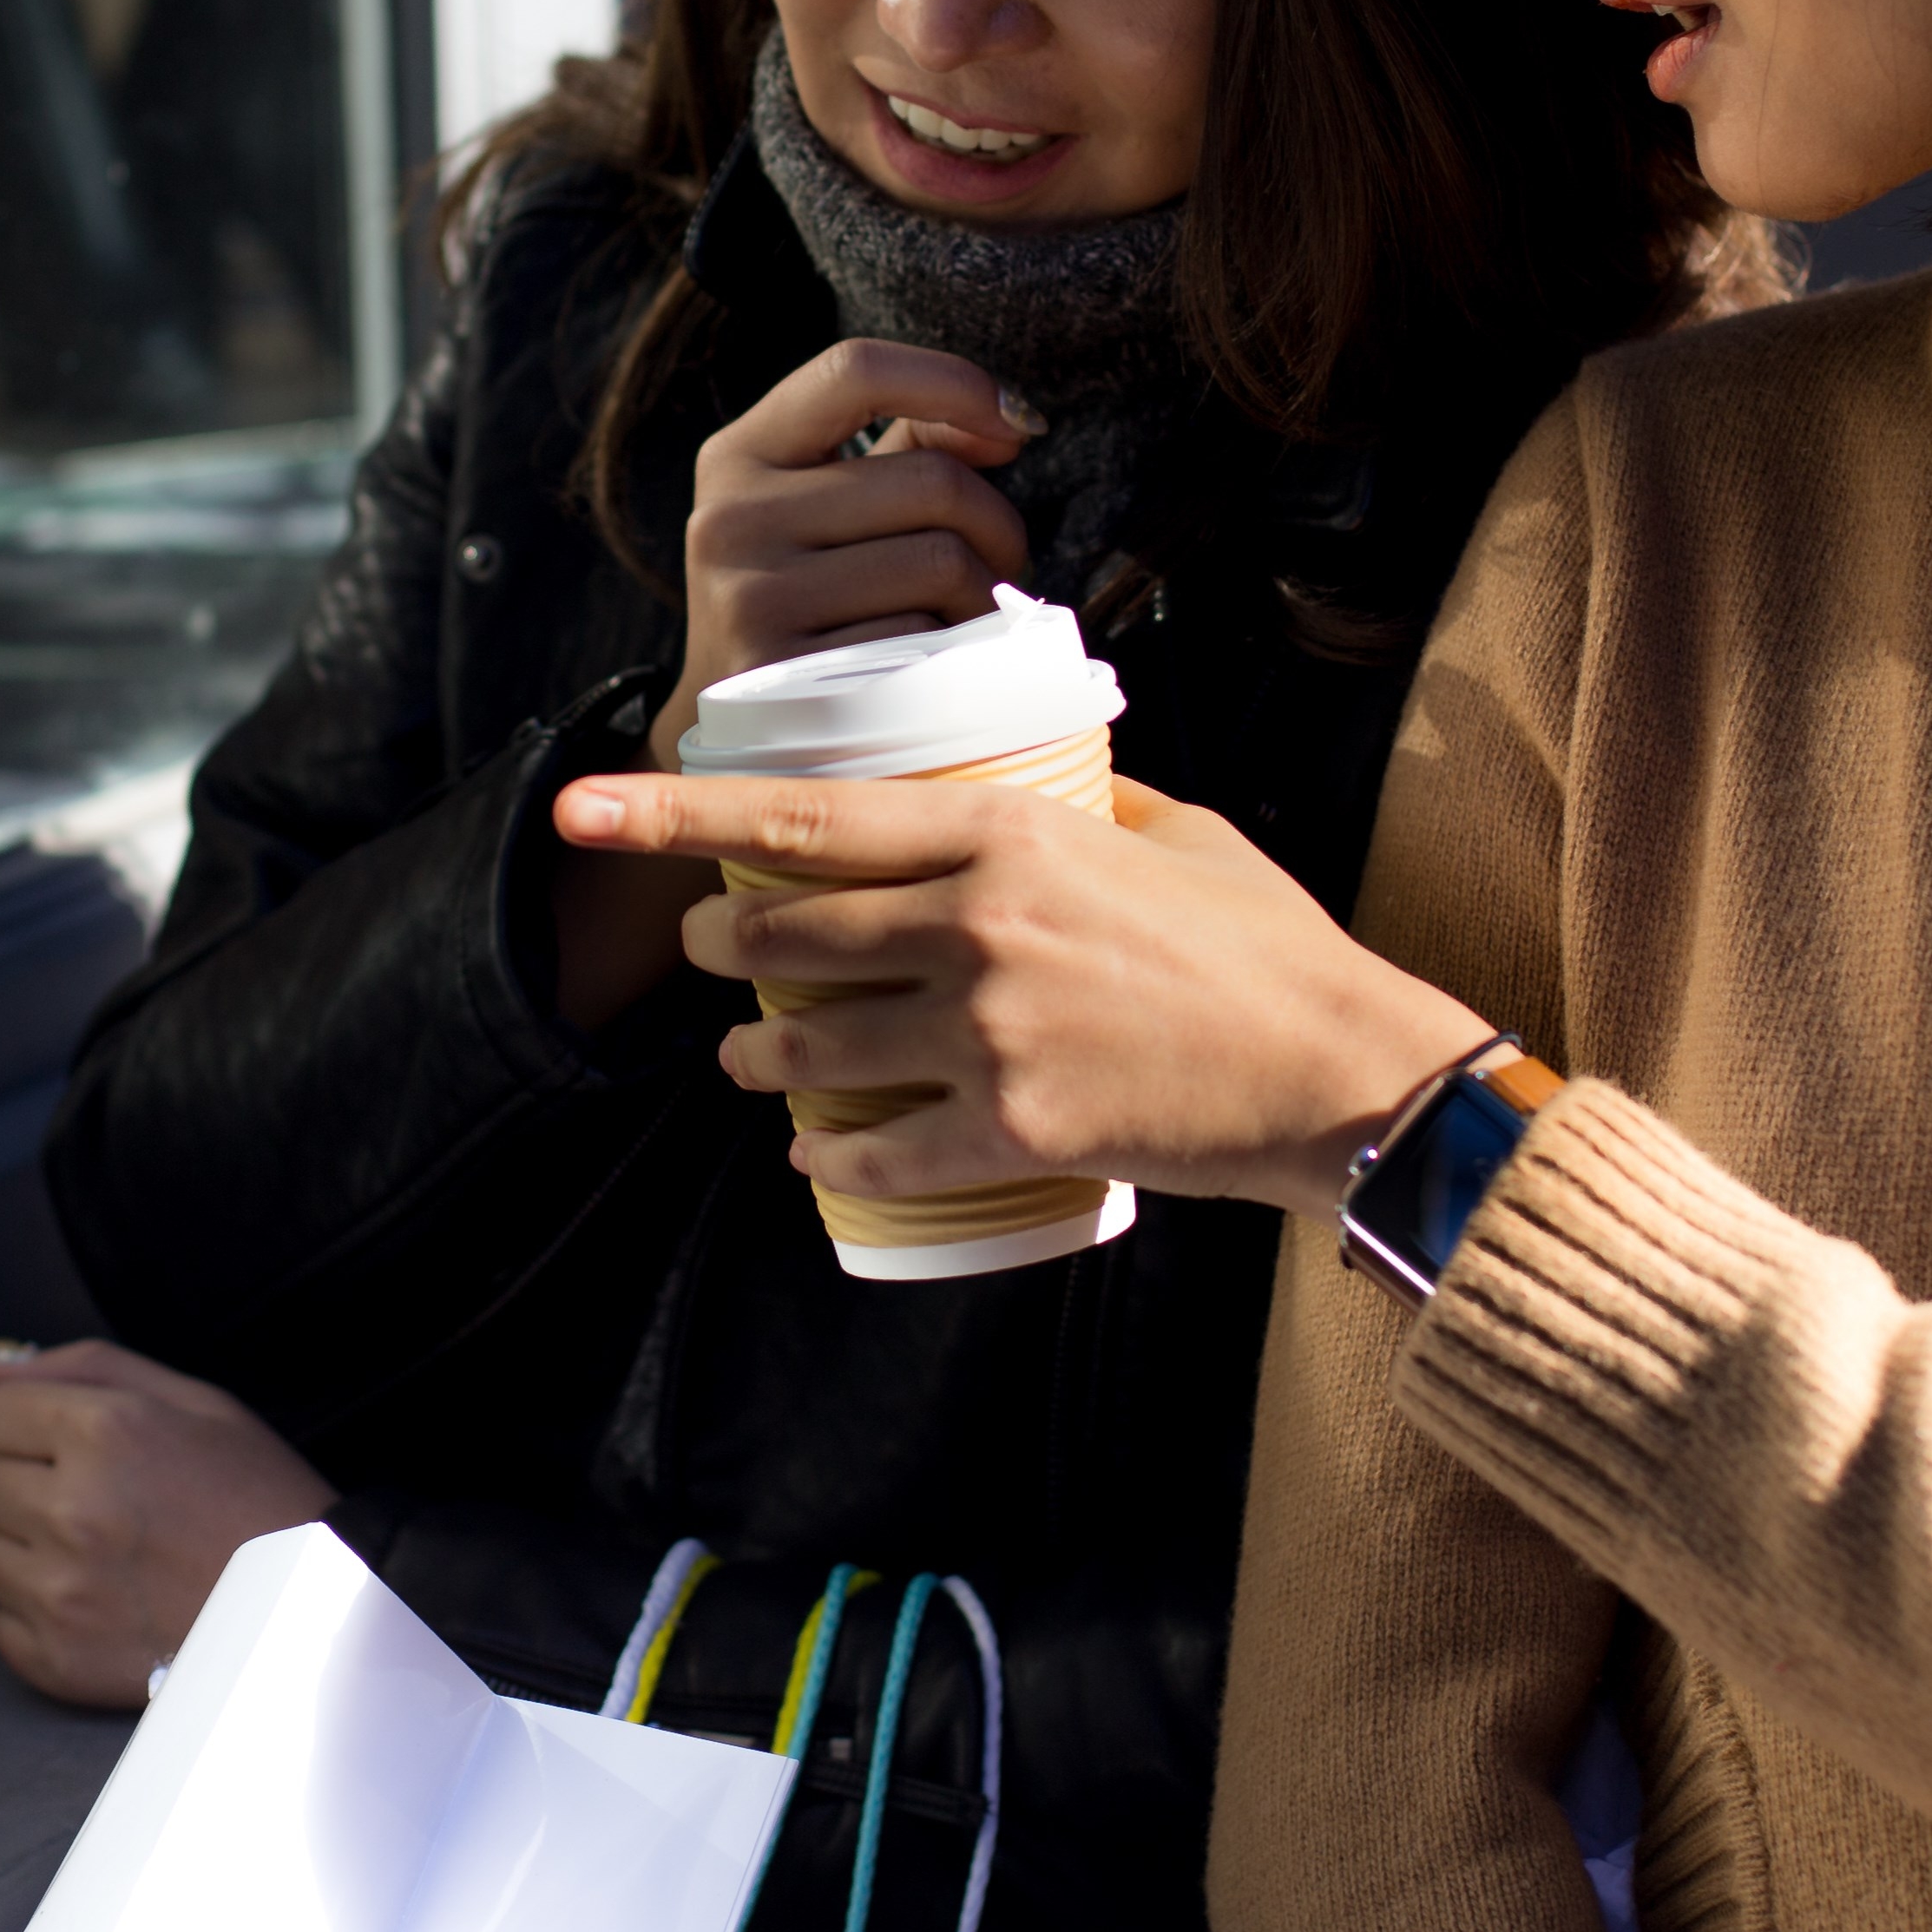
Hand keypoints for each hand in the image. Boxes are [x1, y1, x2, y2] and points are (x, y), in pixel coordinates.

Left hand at [0, 1339, 332, 1707]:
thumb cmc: (258, 1498)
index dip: (34, 1423)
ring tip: (104, 1556)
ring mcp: (61, 1593)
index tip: (76, 1445)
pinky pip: (1, 1623)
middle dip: (32, 1483)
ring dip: (30, 1549)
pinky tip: (101, 1603)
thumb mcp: (196, 1402)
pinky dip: (40, 1614)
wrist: (309, 1611)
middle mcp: (72, 1511)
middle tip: (103, 1502)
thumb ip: (88, 1368)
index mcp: (107, 1432)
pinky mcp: (59, 1659)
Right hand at [550, 342, 1041, 1030]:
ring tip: (963, 617)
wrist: (731, 734)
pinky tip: (928, 667)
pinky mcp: (784, 677)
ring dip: (983, 596)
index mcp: (740, 453)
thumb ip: (908, 444)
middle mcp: (730, 517)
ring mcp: (749, 598)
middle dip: (997, 522)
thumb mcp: (831, 507)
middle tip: (998, 562)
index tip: (1013, 427)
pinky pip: (923, 643)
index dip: (954, 384)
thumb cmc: (813, 600)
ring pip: (942, 562)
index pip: (857, 370)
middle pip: (930, 480)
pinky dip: (948, 656)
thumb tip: (1006, 419)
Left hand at [552, 767, 1503, 1213]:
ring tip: (745, 1062)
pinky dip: (830, 1159)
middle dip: (723, 947)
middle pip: (785, 935)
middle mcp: (977, 927)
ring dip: (756, 1060)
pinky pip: (876, 1153)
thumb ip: (1082, 800)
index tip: (590, 802)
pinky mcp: (1014, 1132)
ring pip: (811, 1051)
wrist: (1341, 1070)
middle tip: (711, 952)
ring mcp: (989, 1035)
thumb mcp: (1173, 830)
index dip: (677, 812)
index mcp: (1006, 834)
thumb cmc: (1265, 947)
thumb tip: (1028, 772)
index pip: (804, 816)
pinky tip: (814, 1158)